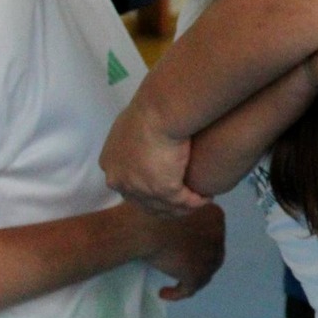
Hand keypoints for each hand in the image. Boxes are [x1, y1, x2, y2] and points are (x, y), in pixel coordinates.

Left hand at [100, 100, 206, 217]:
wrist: (160, 111)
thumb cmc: (147, 110)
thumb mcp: (132, 125)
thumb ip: (132, 140)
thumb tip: (142, 139)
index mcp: (111, 166)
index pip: (128, 187)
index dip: (148, 191)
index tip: (165, 187)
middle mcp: (121, 182)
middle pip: (144, 203)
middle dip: (165, 205)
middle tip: (182, 201)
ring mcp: (141, 189)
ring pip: (164, 207)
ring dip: (183, 207)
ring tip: (198, 200)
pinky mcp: (164, 190)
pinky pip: (184, 202)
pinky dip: (197, 201)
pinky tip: (206, 197)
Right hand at [140, 201, 226, 300]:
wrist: (147, 227)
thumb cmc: (154, 210)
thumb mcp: (175, 204)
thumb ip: (184, 212)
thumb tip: (176, 222)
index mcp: (215, 216)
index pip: (213, 232)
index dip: (201, 241)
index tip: (185, 245)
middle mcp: (218, 237)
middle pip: (211, 253)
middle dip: (198, 260)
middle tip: (180, 264)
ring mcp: (209, 258)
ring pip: (204, 272)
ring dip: (191, 278)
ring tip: (175, 281)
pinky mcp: (196, 275)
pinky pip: (189, 288)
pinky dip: (178, 293)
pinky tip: (164, 292)